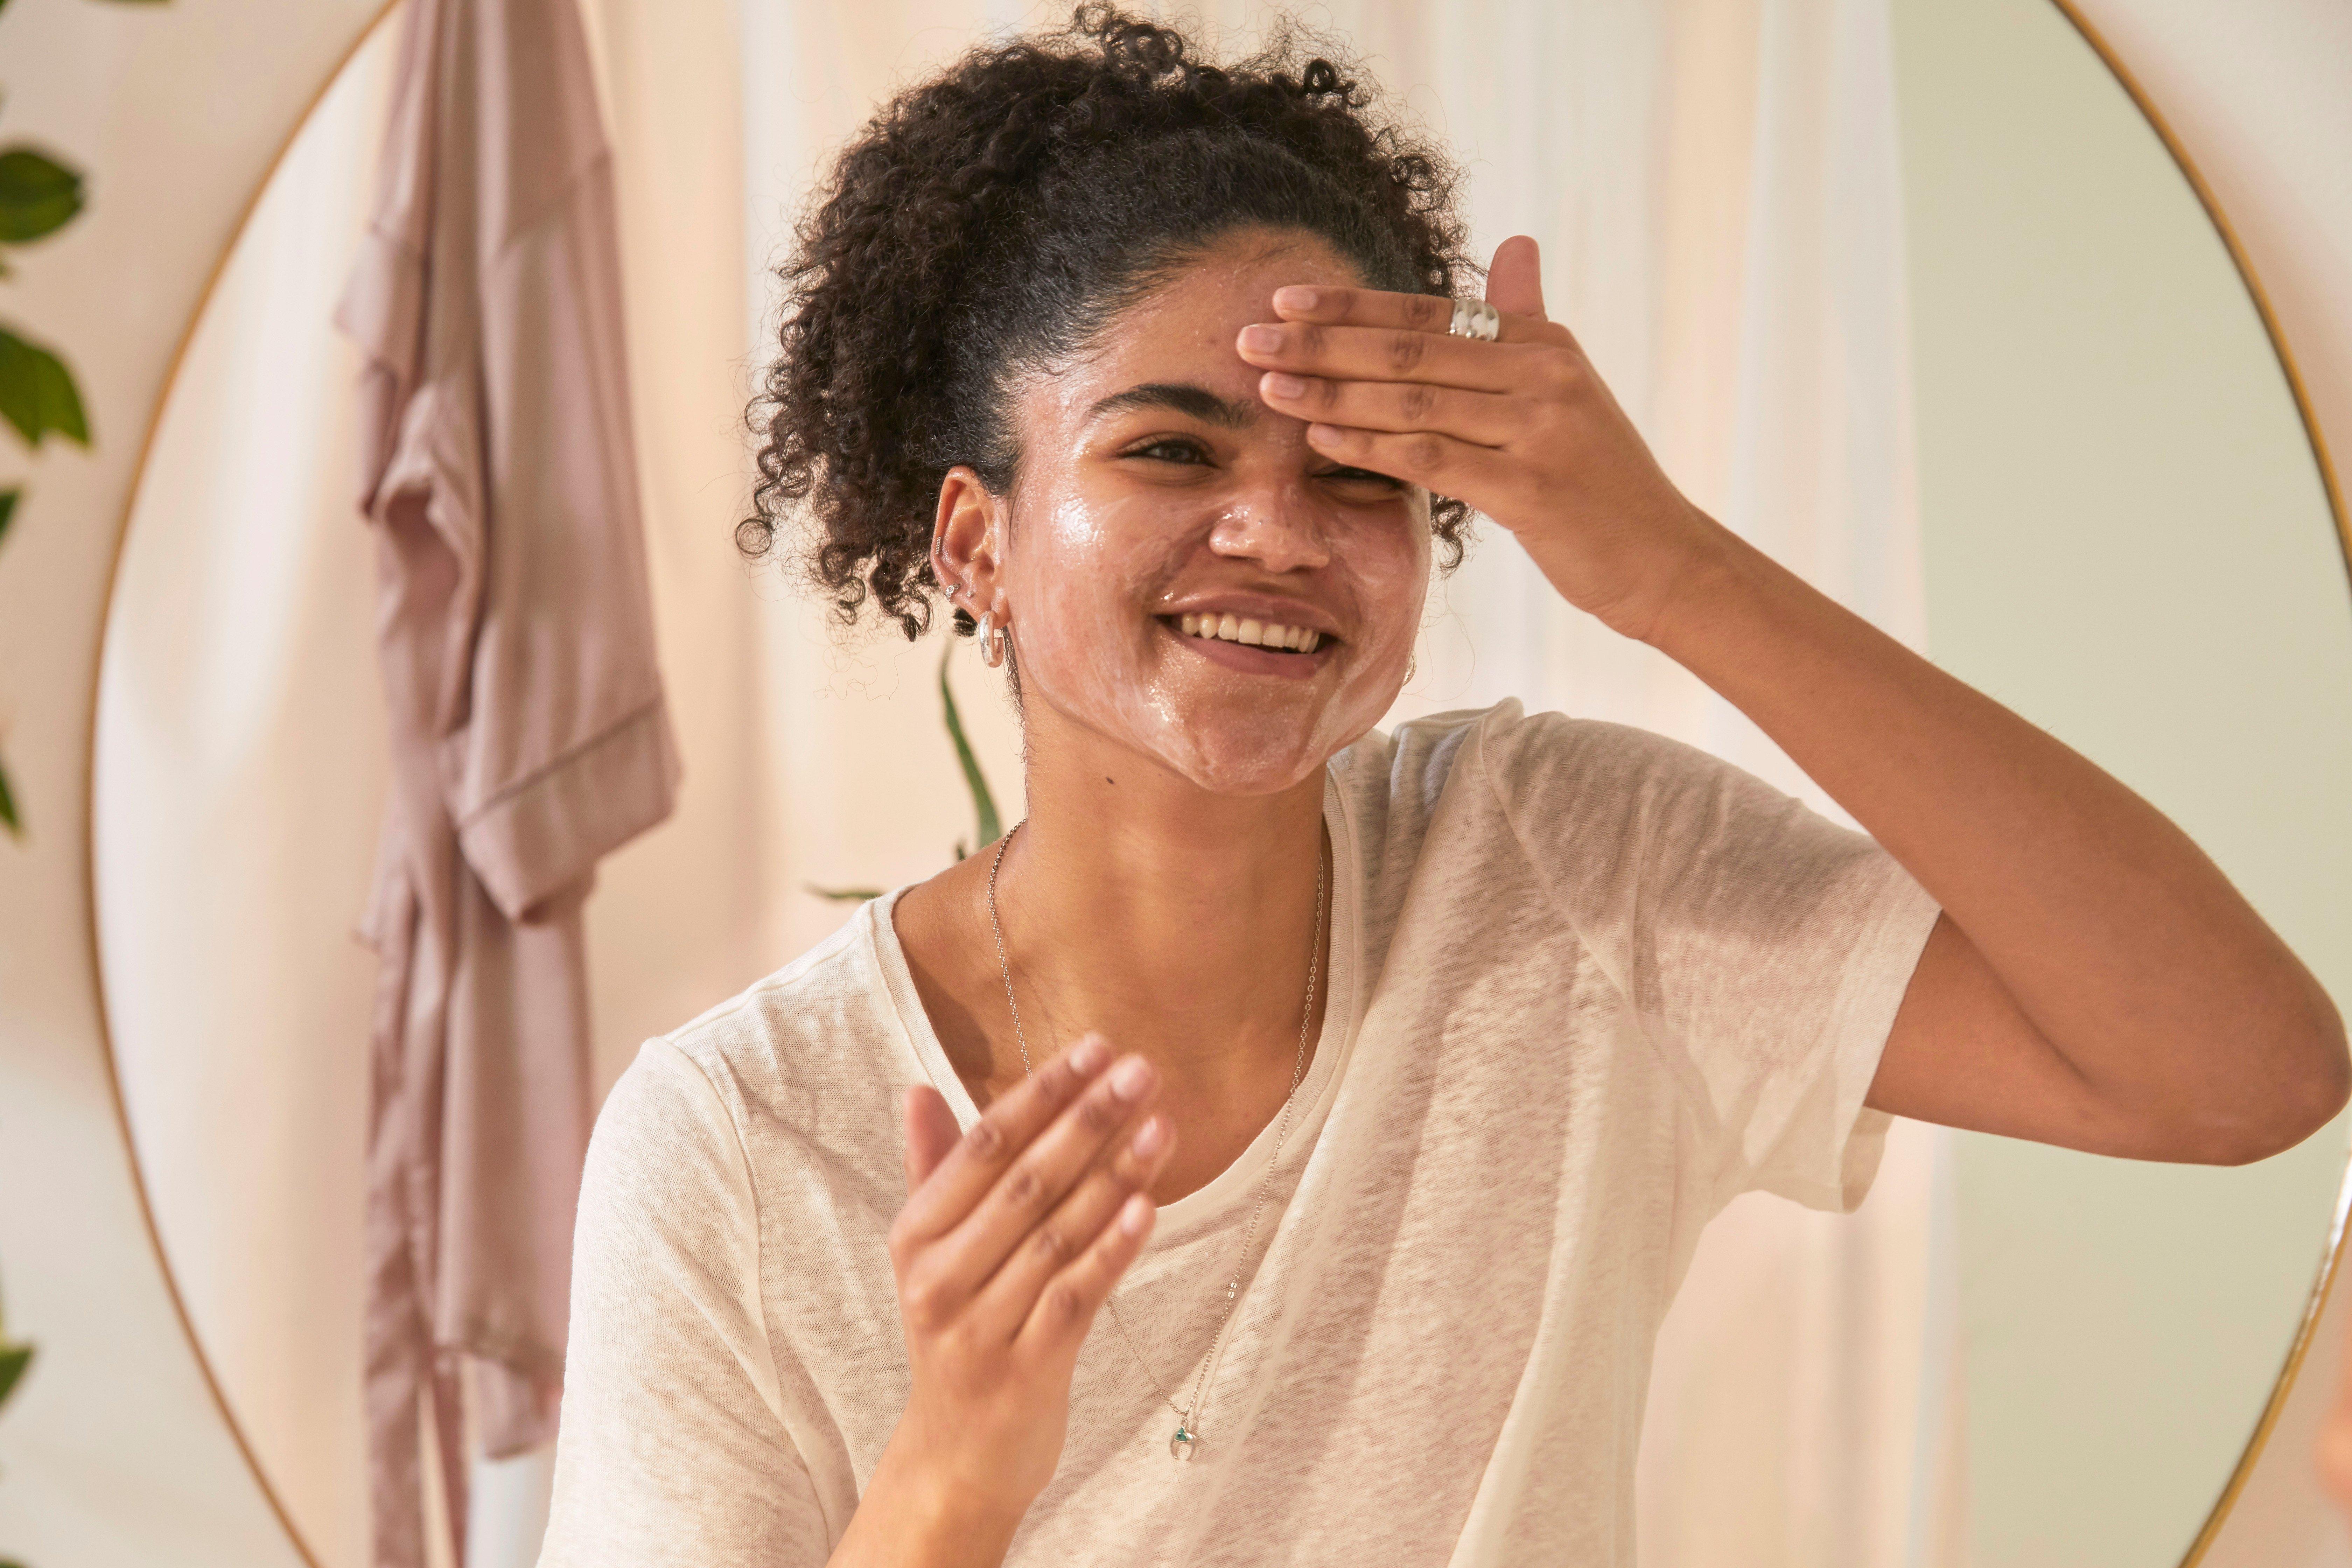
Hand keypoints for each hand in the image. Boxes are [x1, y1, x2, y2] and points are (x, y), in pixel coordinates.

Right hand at [880, 1034, 1174, 1523]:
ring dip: (1114, 1174)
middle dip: (1087, 1119)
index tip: (1095, 1048)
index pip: (983, 1146)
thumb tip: (917, 1090)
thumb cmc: (957, 1331)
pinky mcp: (1024, 1371)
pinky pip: (1075, 1297)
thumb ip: (933, 1170)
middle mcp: (938, 1278)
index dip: (1041, 1093)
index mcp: (915, 1236)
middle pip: (1024, 1182)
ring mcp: (980, 1328)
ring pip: (1056, 1235)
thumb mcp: (933, 1253)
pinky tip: (1149, 1204)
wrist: (955, 1456)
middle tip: (1142, 1070)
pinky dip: (1113, 1250)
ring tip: (1162, 1122)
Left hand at [1236, 234, 1724, 643]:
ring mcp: (1538, 429)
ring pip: (1413, 401)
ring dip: (1332, 390)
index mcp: (1542, 344)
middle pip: (1410, 350)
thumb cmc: (1601, 479)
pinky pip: (1433, 458)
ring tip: (1268, 383)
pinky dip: (1372, 443)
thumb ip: (1527, 318)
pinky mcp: (1531, 488)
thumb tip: (1514, 243)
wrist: (1662, 556)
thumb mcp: (1567, 387)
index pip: (1429, 313)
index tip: (1285, 299)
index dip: (1352, 305)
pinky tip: (1320, 433)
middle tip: (1250, 338)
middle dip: (1323, 342)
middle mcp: (1541, 375)